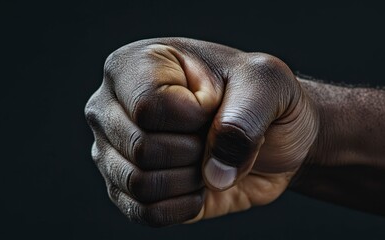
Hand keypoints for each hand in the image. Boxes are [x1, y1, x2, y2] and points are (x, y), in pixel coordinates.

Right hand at [85, 38, 318, 225]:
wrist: (271, 134)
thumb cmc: (260, 97)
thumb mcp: (268, 82)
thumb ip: (246, 115)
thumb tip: (213, 172)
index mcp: (134, 64)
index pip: (149, 106)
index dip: (196, 116)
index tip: (216, 102)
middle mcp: (113, 107)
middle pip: (140, 147)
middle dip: (194, 150)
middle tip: (212, 134)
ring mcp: (114, 150)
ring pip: (139, 183)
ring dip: (189, 180)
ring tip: (205, 157)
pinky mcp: (127, 188)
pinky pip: (144, 212)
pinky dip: (182, 206)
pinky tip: (198, 185)